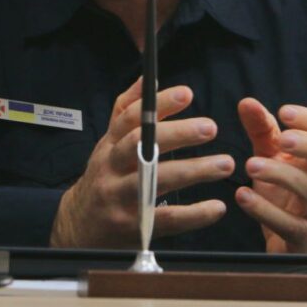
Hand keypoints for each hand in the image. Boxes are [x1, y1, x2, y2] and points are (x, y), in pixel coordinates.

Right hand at [50, 78, 234, 247]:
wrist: (80, 227)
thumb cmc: (104, 178)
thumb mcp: (108, 144)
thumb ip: (127, 110)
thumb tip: (147, 79)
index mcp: (109, 145)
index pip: (131, 118)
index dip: (158, 104)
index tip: (187, 93)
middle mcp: (112, 168)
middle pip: (142, 145)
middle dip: (178, 134)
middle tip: (211, 127)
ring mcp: (121, 198)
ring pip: (157, 180)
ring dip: (194, 170)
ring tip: (226, 163)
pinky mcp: (133, 226)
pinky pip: (167, 219)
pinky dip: (194, 214)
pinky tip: (217, 207)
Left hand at [234, 100, 306, 252]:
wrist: (285, 244)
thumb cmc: (283, 193)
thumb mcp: (271, 157)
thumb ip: (262, 130)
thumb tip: (246, 102)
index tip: (283, 112)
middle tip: (281, 138)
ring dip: (283, 175)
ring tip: (250, 165)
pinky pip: (292, 225)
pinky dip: (266, 210)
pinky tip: (243, 195)